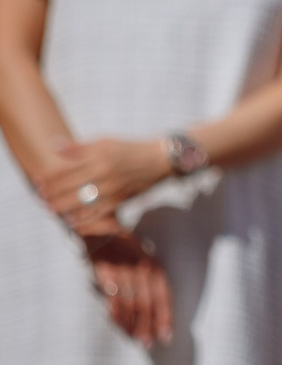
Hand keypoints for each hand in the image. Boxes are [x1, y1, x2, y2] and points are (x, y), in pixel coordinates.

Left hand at [44, 136, 172, 229]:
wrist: (161, 160)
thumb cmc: (131, 149)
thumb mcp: (106, 142)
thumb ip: (79, 147)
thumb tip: (54, 145)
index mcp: (99, 156)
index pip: (66, 169)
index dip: (49, 178)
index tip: (37, 181)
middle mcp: (105, 173)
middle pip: (70, 188)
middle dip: (51, 195)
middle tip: (41, 198)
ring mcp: (113, 188)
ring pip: (81, 202)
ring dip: (63, 208)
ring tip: (51, 209)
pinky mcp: (121, 200)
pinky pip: (98, 213)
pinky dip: (83, 220)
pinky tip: (73, 222)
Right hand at [85, 231, 171, 345]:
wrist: (101, 230)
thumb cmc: (126, 248)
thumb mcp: (146, 261)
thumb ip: (151, 282)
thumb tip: (155, 311)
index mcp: (155, 267)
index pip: (164, 297)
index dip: (165, 318)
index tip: (167, 336)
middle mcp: (142, 270)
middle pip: (148, 304)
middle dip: (149, 326)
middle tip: (149, 344)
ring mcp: (124, 272)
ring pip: (131, 305)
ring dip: (133, 325)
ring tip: (137, 341)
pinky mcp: (106, 275)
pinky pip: (113, 301)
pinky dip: (117, 316)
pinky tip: (121, 327)